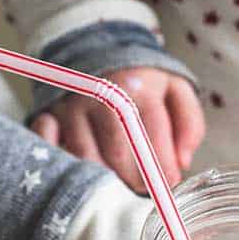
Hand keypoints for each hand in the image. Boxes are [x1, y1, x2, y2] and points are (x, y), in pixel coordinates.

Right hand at [34, 67, 204, 192]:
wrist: (97, 49)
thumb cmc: (141, 79)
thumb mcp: (175, 89)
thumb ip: (189, 124)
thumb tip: (182, 163)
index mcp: (137, 86)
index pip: (152, 138)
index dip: (161, 169)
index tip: (168, 184)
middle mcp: (101, 94)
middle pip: (117, 154)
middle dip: (133, 181)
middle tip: (142, 190)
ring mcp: (71, 106)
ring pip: (85, 159)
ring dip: (104, 181)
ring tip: (119, 187)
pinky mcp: (49, 115)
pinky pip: (53, 151)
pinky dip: (67, 168)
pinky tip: (83, 176)